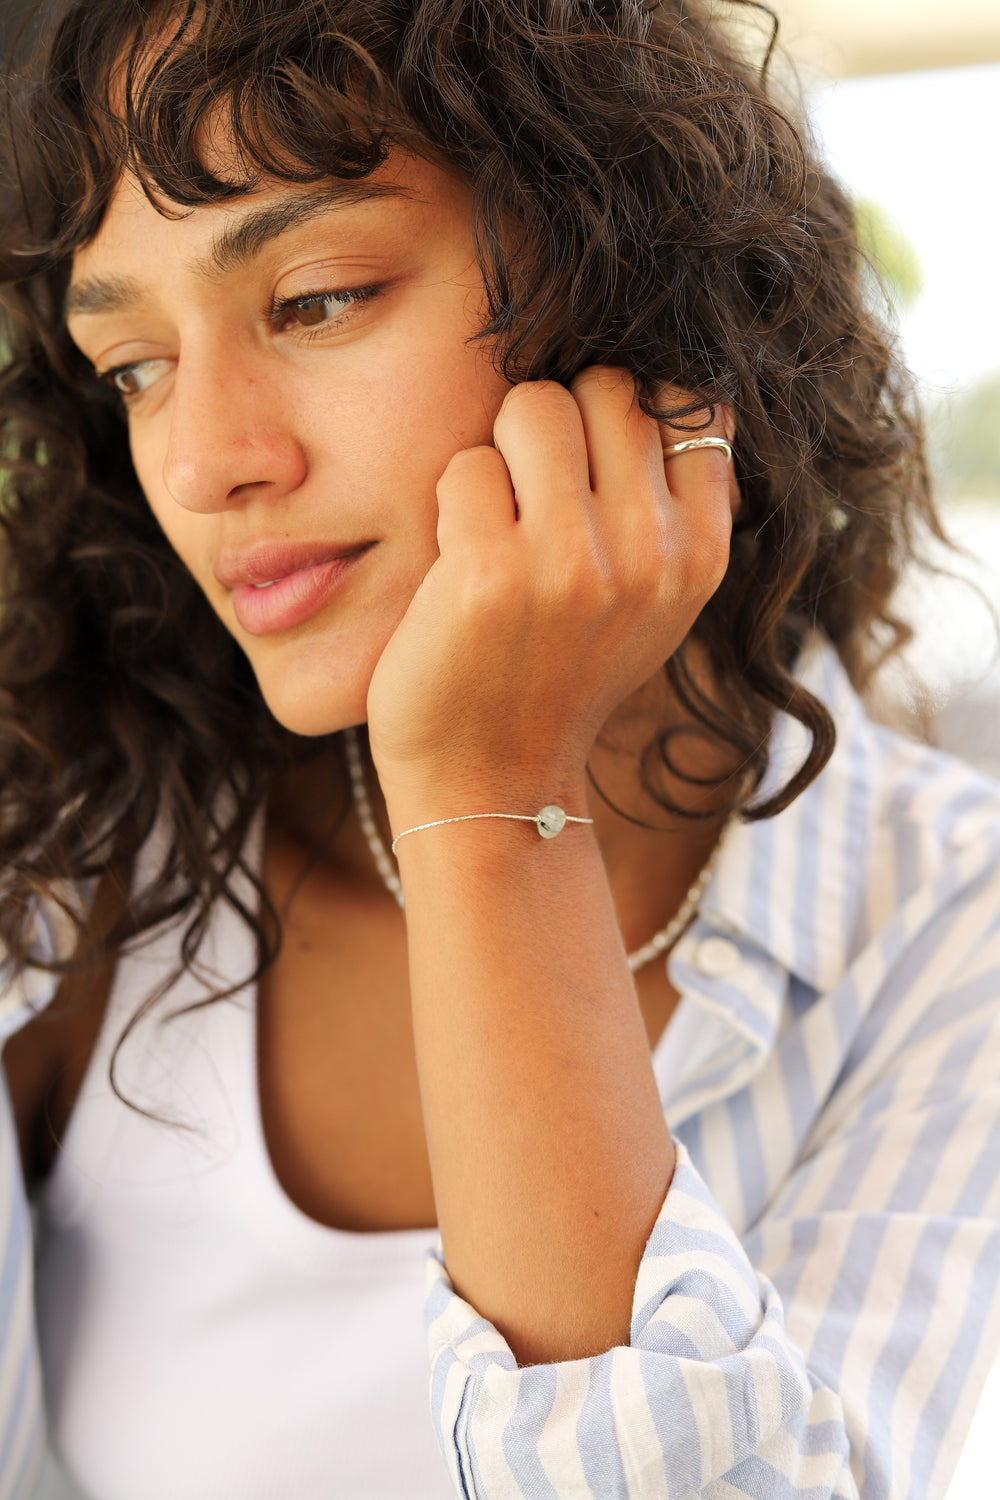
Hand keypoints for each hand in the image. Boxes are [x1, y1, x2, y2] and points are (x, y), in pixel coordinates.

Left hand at [366, 365, 734, 809]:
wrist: (492, 780)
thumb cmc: (561, 674)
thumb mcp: (654, 603)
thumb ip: (675, 506)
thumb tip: (673, 385)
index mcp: (700, 554)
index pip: (686, 400)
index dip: (628, 411)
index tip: (594, 466)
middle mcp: (650, 553)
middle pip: (608, 387)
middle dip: (561, 424)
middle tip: (535, 493)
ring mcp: (572, 562)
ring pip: (534, 406)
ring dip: (503, 453)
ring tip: (498, 521)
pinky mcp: (491, 573)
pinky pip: (467, 465)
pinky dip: (453, 503)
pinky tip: (460, 561)